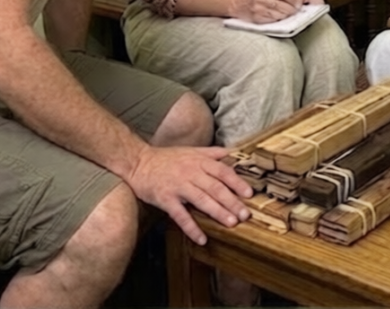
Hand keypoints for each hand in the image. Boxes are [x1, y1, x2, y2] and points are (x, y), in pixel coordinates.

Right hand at [127, 145, 252, 244]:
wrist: (139, 162)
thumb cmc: (168, 158)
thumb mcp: (192, 150)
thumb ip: (213, 153)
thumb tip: (234, 153)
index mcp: (200, 162)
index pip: (223, 172)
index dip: (237, 182)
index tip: (250, 194)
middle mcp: (191, 173)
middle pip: (215, 188)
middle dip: (232, 202)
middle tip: (245, 215)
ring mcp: (178, 186)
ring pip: (201, 200)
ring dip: (217, 212)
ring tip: (231, 224)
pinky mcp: (165, 199)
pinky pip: (180, 215)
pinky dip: (191, 227)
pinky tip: (201, 238)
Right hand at [245, 0, 299, 22]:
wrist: (237, 2)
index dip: (296, 0)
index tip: (299, 2)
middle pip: (286, 7)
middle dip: (293, 9)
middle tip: (295, 9)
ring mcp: (260, 10)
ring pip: (281, 15)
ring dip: (286, 15)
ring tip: (285, 12)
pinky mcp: (258, 20)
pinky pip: (274, 21)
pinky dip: (278, 19)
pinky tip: (277, 16)